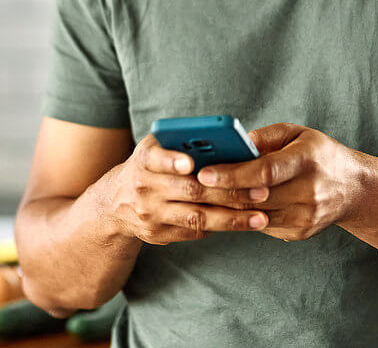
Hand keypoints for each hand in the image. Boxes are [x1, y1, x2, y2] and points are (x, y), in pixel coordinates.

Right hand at [104, 133, 270, 244]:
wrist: (117, 202)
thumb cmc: (152, 165)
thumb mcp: (157, 147)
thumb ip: (183, 142)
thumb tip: (229, 144)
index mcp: (144, 160)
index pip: (156, 158)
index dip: (173, 161)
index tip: (191, 163)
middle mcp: (144, 188)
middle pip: (190, 191)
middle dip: (228, 192)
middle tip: (261, 191)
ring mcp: (151, 215)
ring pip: (196, 217)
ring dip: (232, 219)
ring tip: (260, 217)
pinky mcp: (159, 235)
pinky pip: (194, 231)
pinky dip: (221, 227)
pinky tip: (246, 223)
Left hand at [196, 123, 364, 241]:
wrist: (354, 188)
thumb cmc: (318, 153)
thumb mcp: (296, 133)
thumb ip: (263, 137)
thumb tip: (228, 145)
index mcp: (308, 160)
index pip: (265, 171)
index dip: (232, 173)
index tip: (203, 172)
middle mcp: (309, 192)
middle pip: (254, 197)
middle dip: (218, 192)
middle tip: (188, 186)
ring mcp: (306, 217)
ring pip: (254, 216)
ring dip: (224, 207)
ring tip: (199, 196)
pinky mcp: (300, 233)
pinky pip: (261, 226)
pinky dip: (240, 216)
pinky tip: (222, 206)